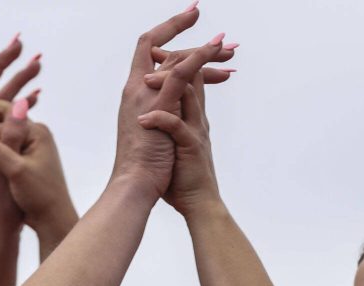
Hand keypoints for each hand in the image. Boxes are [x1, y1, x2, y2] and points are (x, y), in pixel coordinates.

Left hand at [0, 34, 41, 240]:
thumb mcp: (6, 172)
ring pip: (0, 103)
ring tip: (37, 60)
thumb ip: (10, 137)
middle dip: (2, 65)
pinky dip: (21, 104)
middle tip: (19, 42)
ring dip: (17, 81)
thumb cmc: (1, 210)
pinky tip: (35, 94)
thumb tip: (16, 103)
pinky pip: (8, 120)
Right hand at [0, 106, 77, 240]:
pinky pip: (6, 149)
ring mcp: (32, 147)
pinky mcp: (27, 159)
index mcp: (37, 132)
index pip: (5, 112)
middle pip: (3, 123)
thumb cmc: (40, 195)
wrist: (53, 218)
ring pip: (3, 138)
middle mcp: (36, 135)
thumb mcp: (16, 171)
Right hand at [111, 8, 225, 197]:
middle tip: (225, 46)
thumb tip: (172, 111)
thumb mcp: (154, 134)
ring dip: (204, 50)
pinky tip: (216, 48)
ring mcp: (146, 96)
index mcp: (134, 97)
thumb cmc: (145, 167)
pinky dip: (199, 57)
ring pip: (175, 60)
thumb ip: (161, 116)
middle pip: (164, 55)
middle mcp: (136, 91)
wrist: (136, 185)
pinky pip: (181, 73)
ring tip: (228, 46)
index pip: (148, 56)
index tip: (189, 22)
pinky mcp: (160, 106)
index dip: (167, 35)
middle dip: (193, 46)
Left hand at [140, 48, 230, 216]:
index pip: (188, 76)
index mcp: (192, 116)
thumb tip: (150, 113)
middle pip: (192, 76)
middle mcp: (197, 118)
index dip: (177, 60)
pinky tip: (144, 120)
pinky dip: (160, 120)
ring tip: (147, 81)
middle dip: (179, 59)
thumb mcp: (174, 143)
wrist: (198, 204)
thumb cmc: (181, 177)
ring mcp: (195, 131)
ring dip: (166, 84)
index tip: (158, 51)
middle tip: (157, 53)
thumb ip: (168, 124)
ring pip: (187, 95)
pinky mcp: (190, 148)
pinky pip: (176, 127)